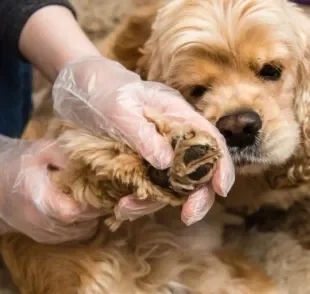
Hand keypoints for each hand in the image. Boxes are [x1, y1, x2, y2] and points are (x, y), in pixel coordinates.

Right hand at [0, 136, 100, 243]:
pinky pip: (72, 237)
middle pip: (79, 224)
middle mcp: (39, 221)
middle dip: (97, 211)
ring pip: (79, 233)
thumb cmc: (22, 163)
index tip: (103, 191)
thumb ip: (65, 156)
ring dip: (92, 219)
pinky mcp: (44, 237)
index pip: (72, 211)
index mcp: (38, 198)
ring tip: (96, 202)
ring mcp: (42, 232)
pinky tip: (85, 211)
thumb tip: (90, 162)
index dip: (92, 204)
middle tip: (105, 196)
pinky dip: (84, 226)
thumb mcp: (42, 150)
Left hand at [53, 56, 234, 224]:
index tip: (221, 190)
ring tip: (125, 208)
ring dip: (154, 203)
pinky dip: (138, 201)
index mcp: (177, 116)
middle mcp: (173, 137)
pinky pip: (149, 188)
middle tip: (188, 217)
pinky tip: (120, 206)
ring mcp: (158, 153)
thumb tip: (167, 163)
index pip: (210, 140)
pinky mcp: (142, 165)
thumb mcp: (119, 109)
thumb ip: (143, 133)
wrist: (82, 91)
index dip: (221, 165)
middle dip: (197, 196)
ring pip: (171, 185)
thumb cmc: (103, 91)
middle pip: (198, 169)